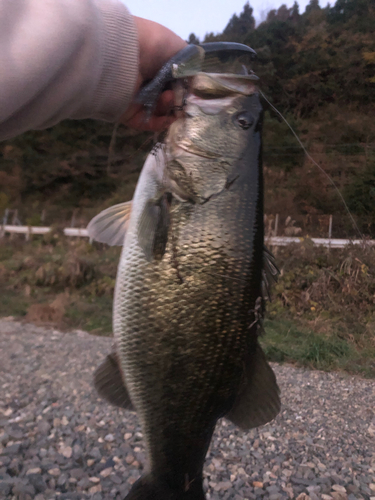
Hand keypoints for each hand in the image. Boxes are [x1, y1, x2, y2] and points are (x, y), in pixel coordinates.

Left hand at [120, 17, 186, 131]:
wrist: (124, 53)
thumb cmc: (154, 45)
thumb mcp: (180, 50)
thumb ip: (190, 68)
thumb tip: (193, 85)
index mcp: (157, 65)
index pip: (175, 83)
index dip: (185, 90)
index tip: (192, 93)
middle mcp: (146, 82)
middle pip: (169, 99)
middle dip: (178, 99)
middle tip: (181, 95)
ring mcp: (137, 99)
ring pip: (160, 112)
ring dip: (168, 107)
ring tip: (167, 96)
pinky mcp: (129, 113)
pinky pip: (148, 123)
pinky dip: (161, 122)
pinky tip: (168, 117)